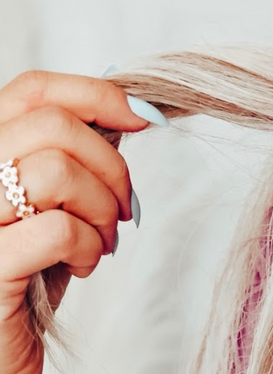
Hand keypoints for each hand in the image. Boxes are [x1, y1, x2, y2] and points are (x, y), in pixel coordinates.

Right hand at [0, 70, 158, 373]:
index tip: (142, 121)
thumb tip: (127, 116)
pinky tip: (85, 267)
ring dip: (101, 210)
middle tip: (124, 213)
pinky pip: (57, 229)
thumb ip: (73, 164)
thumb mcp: (53, 210)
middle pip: (52, 125)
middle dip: (111, 167)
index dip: (95, 96)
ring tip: (100, 245)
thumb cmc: (29, 283)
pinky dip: (88, 247)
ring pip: (55, 170)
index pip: (30, 89)